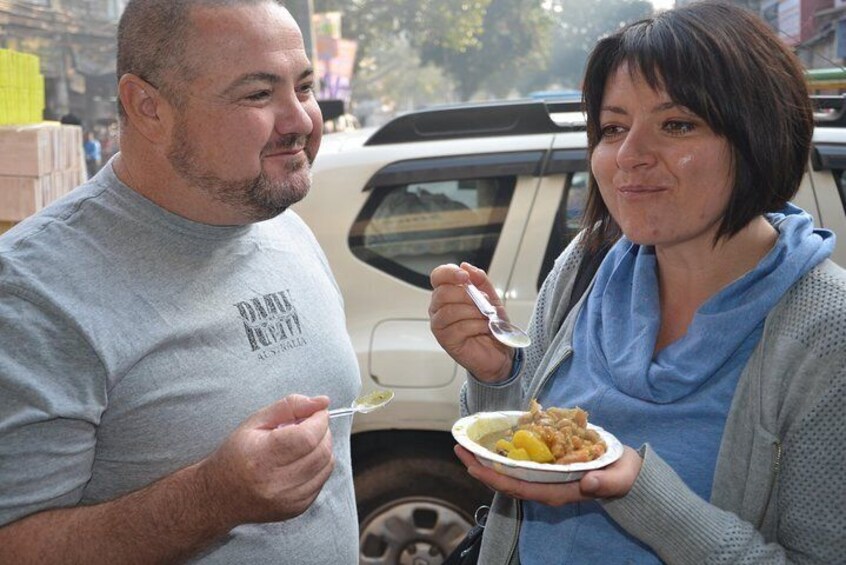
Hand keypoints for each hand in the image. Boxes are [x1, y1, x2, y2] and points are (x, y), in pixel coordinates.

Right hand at [199, 394, 334, 525]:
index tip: (317, 412)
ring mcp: (288, 500)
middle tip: (310, 425)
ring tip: (304, 443)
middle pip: (321, 452)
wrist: (220, 496)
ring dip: (323, 448)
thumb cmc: (236, 454)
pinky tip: (301, 461)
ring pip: (326, 466)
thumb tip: (323, 401)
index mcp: (262, 458)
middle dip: (323, 432)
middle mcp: (276, 483)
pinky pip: (322, 481)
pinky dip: (319, 466)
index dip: (319, 420)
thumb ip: (290, 406)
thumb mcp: (255, 422)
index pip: (307, 437)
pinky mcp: (296, 509)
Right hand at [429, 262, 514, 381]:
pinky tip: (484, 328)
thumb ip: (480, 281)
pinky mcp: (445, 341)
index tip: (464, 276)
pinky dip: (476, 325)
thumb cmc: (492, 325)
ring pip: (449, 311)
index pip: (438, 276)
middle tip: (484, 303)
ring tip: (486, 317)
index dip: (449, 273)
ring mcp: (440, 325)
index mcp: (447, 294)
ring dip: (473, 312)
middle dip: (467, 296)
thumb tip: (466, 266)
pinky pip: (458, 327)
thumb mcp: (491, 298)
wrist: (500, 352)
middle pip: (442, 293)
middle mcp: (438, 308)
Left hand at [454, 445, 642, 504]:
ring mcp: (545, 480)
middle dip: (481, 467)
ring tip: (466, 446)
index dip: (494, 477)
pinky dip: (501, 456)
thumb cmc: (623, 475)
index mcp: (559, 491)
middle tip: (460, 449)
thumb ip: (606, 482)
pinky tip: (489, 444)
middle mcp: (547, 488)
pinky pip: (518, 467)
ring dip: (486, 462)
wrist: (628, 473)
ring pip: (509, 475)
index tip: (474, 464)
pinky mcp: (546, 470)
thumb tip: (588, 483)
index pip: (520, 488)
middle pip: (507, 483)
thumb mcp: (621, 477)